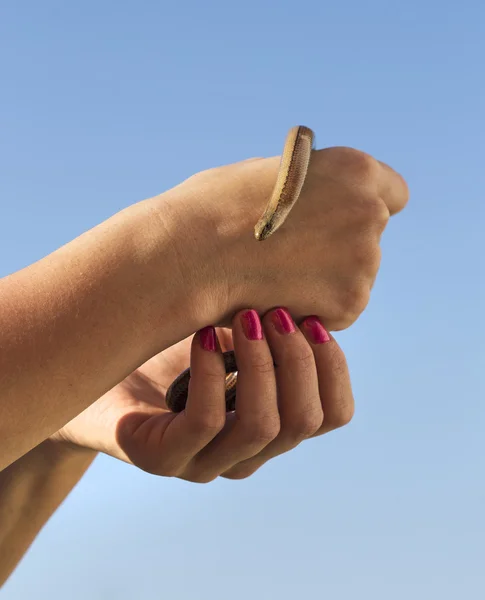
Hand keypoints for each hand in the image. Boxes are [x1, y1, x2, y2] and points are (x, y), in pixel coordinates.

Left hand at [52, 308, 352, 481]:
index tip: (315, 322)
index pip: (334, 415)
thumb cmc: (172, 348)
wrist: (99, 371)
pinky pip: (205, 423)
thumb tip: (312, 291)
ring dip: (260, 363)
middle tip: (274, 311)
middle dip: (297, 359)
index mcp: (274, 426)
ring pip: (261, 426)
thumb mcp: (233, 331)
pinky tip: (202, 337)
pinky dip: (212, 373)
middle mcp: (248, 453)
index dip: (335, 368)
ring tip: (244, 316)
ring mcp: (205, 462)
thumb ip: (272, 326)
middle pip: (304, 421)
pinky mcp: (162, 458)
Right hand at [154, 145, 407, 332]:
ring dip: (326, 278)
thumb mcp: (270, 174)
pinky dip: (315, 307)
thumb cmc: (213, 209)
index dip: (363, 206)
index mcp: (354, 170)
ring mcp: (362, 264)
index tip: (340, 218)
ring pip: (354, 275)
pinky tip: (278, 296)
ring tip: (275, 275)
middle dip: (339, 244)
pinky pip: (339, 308)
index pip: (393, 193)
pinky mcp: (348, 306)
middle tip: (291, 251)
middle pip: (369, 235)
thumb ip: (308, 184)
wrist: (188, 258)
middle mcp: (369, 214)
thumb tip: (316, 195)